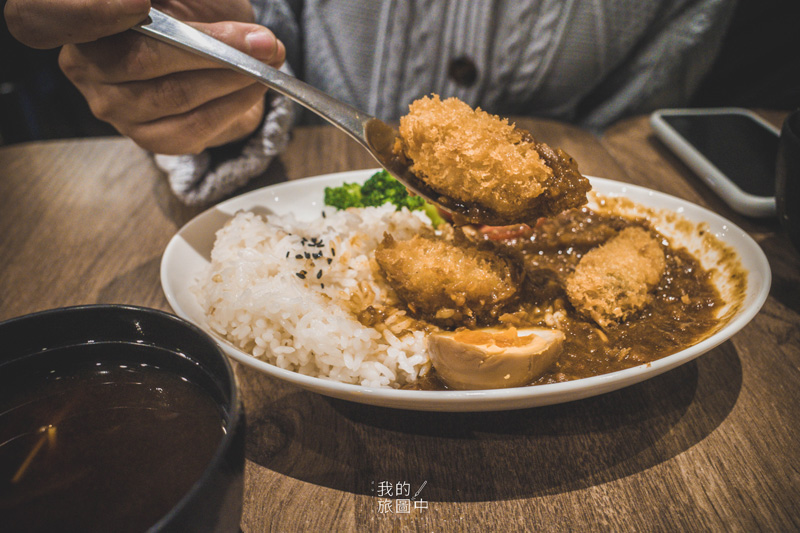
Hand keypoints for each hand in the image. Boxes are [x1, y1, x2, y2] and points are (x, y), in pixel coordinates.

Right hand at [5, 0, 285, 154]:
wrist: (208, 50)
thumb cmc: (189, 10)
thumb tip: (209, 16)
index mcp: (73, 18)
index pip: (52, 17)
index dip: (93, 12)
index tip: (141, 4)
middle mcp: (82, 63)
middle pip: (140, 60)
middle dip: (210, 49)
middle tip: (260, 41)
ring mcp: (110, 105)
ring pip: (172, 96)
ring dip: (230, 79)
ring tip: (267, 61)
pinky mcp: (143, 136)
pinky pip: (190, 128)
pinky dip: (230, 107)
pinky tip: (254, 88)